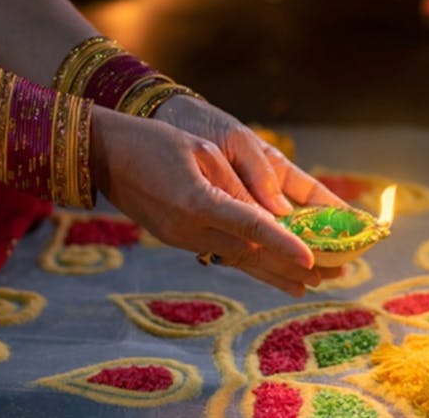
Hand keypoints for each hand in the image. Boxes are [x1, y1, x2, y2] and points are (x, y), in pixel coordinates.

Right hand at [90, 106, 328, 295]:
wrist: (105, 156)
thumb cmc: (154, 142)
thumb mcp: (201, 150)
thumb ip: (238, 183)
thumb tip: (271, 213)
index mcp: (197, 201)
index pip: (250, 227)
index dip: (284, 245)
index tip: (311, 262)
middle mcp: (189, 228)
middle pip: (248, 251)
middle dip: (287, 265)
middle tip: (323, 277)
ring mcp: (179, 238)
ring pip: (235, 257)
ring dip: (270, 270)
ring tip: (302, 285)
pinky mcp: (174, 238)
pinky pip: (218, 251)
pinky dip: (246, 260)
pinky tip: (264, 266)